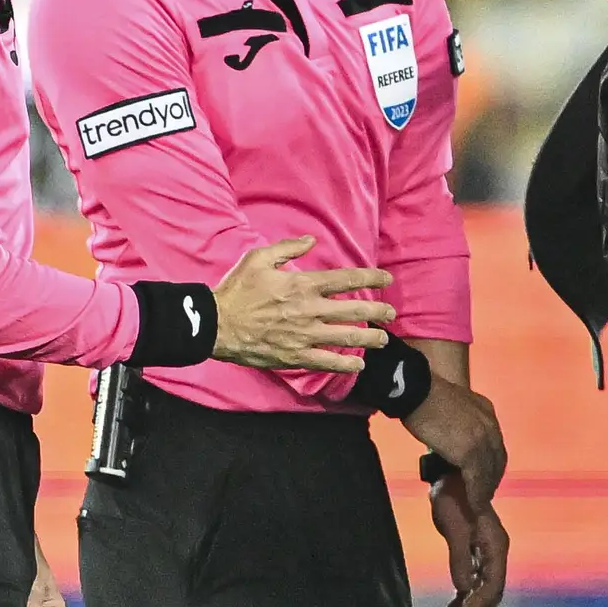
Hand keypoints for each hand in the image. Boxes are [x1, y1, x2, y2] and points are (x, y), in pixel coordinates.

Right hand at [212, 237, 392, 370]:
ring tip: (383, 340)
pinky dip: (344, 365)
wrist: (216, 324)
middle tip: (391, 313)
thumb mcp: (258, 258)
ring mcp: (304, 335)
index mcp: (302, 285)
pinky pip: (326, 361)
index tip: (387, 279)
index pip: (345, 280)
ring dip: (368, 338)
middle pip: (353, 310)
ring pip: (345, 337)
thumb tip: (311, 240)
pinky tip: (358, 366)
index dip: (371, 278)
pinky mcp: (295, 356)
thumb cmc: (237, 290)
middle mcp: (309, 310)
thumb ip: (287, 248)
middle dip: (377, 311)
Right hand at [402, 376, 507, 507]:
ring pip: (488, 472)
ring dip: (485, 491)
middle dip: (492, 478)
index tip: (487, 475)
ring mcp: (482, 439)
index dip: (492, 462)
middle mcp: (489, 425)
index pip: (495, 443)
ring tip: (479, 506)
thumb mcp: (451, 405)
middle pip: (497, 459)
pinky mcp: (470, 452)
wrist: (417, 391)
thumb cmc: (424, 395)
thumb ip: (457, 421)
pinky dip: (477, 496)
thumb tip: (450, 438)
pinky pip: (477, 480)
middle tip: (485, 494)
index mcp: (486, 411)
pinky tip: (474, 506)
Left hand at [428, 473, 509, 606]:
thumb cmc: (452, 499)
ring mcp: (490, 550)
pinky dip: (468, 594)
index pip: (492, 587)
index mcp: (496, 546)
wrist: (451, 475)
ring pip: (487, 587)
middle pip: (493, 592)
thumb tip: (465, 589)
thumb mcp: (453, 528)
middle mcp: (498, 550)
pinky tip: (455, 603)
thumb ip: (460, 559)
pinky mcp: (480, 548)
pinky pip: (479, 578)